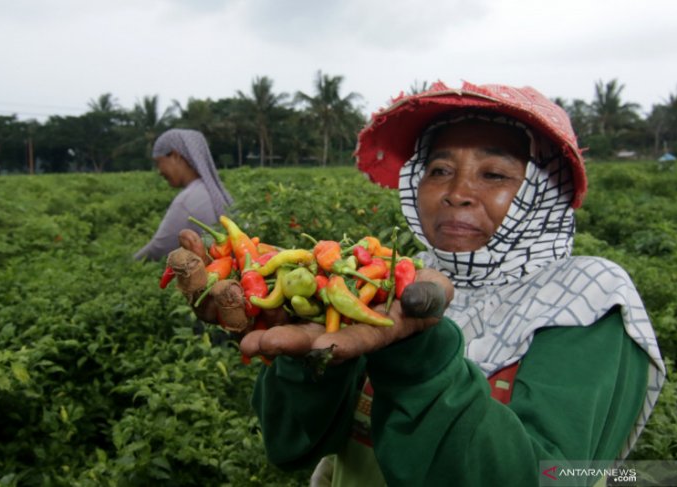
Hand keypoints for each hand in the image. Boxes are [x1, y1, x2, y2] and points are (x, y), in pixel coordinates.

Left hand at [239, 268, 453, 362]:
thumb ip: (428, 297)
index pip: (355, 341)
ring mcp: (328, 311)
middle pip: (314, 338)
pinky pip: (290, 295)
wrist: (405, 285)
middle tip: (257, 346)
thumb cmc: (425, 292)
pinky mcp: (316, 293)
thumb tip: (416, 301)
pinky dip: (269, 298)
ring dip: (269, 328)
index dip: (338, 346)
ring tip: (242, 338)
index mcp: (374, 332)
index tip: (321, 350)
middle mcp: (345, 327)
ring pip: (296, 321)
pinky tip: (246, 298)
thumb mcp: (434, 293)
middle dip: (288, 343)